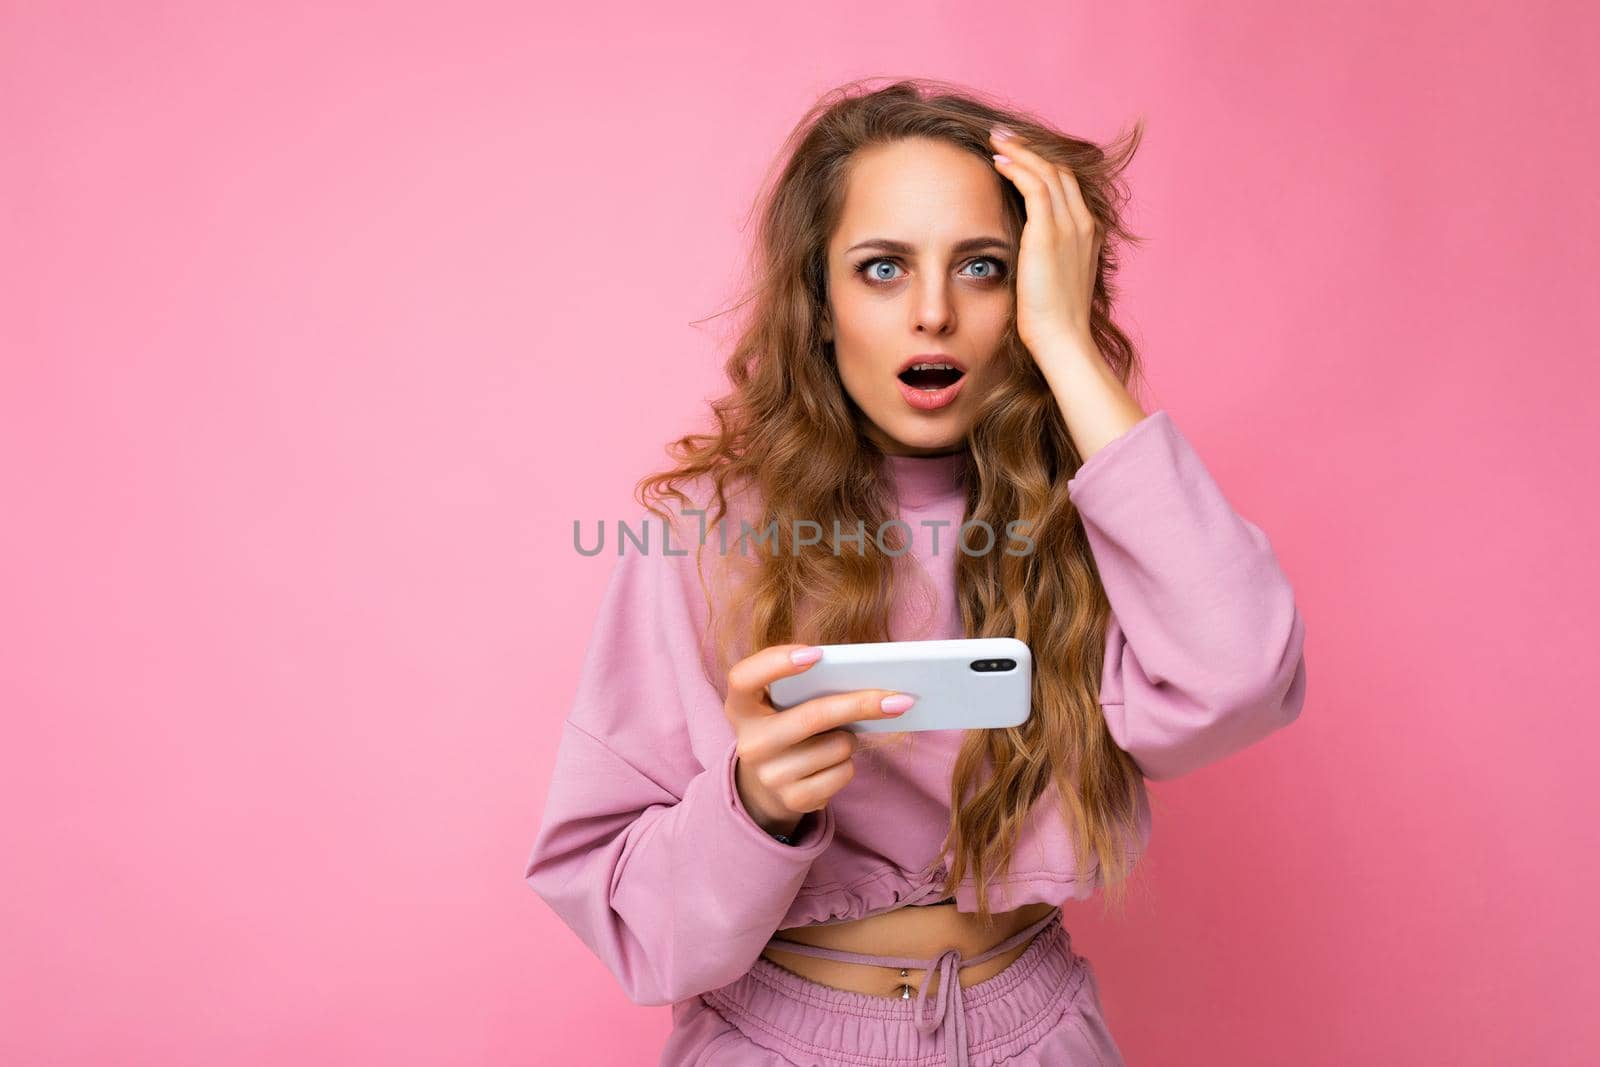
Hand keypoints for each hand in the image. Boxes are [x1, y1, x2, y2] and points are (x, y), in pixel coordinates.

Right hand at [723, 644, 913, 835]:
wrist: (767, 782)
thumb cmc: (786, 723)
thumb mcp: (782, 702)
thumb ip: (806, 685)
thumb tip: (872, 682)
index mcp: (741, 706)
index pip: (744, 678)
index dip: (776, 663)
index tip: (817, 654)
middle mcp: (749, 742)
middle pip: (812, 716)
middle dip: (860, 704)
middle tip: (899, 698)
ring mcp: (769, 775)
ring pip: (837, 745)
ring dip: (850, 738)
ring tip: (835, 736)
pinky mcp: (792, 799)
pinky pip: (843, 772)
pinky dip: (847, 763)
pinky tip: (831, 762)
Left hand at [988, 126, 1102, 359]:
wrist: (1062, 339)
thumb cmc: (1054, 320)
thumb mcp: (1055, 280)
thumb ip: (1047, 258)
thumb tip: (1027, 254)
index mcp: (1087, 233)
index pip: (1067, 185)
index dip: (1043, 165)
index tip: (1019, 154)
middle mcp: (1083, 224)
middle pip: (1059, 170)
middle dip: (1031, 149)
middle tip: (1004, 136)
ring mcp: (1069, 227)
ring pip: (1047, 172)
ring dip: (1020, 151)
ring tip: (996, 140)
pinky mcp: (1048, 234)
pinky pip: (1034, 187)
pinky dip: (1017, 168)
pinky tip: (998, 161)